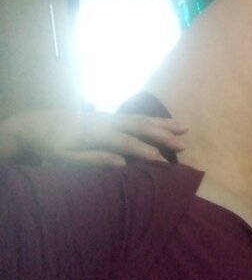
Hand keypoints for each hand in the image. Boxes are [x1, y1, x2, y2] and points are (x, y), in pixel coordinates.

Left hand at [0, 109, 188, 166]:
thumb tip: (122, 163)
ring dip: (164, 124)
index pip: (126, 143)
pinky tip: (166, 123)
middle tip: (184, 144)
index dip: (146, 151)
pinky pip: (137, 117)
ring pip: (141, 118)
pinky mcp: (111, 116)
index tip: (165, 161)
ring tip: (186, 127)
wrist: (37, 124)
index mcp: (95, 134)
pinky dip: (155, 120)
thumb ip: (93, 159)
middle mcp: (107, 121)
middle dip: (163, 135)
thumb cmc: (51, 146)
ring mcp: (110, 116)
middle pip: (140, 126)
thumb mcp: (65, 159)